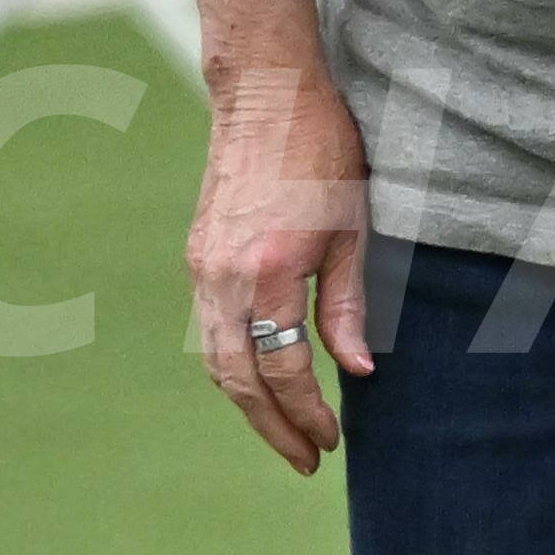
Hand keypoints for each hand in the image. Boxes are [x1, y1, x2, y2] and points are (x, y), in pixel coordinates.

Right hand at [188, 60, 373, 470]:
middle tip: (306, 461)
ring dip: (248, 405)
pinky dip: (233, 367)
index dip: (307, 413)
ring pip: (216, 360)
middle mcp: (224, 276)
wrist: (265, 92)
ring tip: (285, 433)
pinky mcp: (197, 256)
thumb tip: (356, 371)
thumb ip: (348, 304)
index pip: (284, 368)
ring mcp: (203, 267)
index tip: (331, 442)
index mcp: (269, 270)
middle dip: (272, 427)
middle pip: (239, 379)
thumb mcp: (351, 228)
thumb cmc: (321, 150)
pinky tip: (260, 382)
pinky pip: (209, 331)